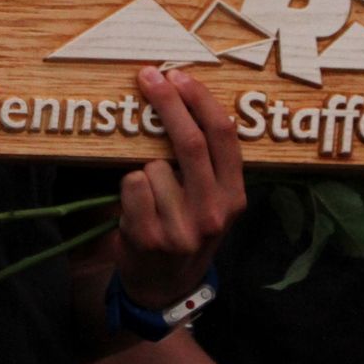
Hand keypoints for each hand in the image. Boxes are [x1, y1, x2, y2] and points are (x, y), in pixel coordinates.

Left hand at [115, 66, 244, 308]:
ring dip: (144, 168)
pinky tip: (137, 208)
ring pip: (152, 165)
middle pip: (189, 142)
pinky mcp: (149, 238)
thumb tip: (182, 99)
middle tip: (148, 77)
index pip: (223, 137)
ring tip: (150, 196)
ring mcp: (182, 229)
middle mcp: (214, 213)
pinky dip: (128, 187)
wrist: (165, 288)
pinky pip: (132, 184)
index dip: (200, 100)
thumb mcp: (213, 202)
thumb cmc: (187, 230)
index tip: (179, 75)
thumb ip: (208, 164)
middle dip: (167, 102)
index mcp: (235, 198)